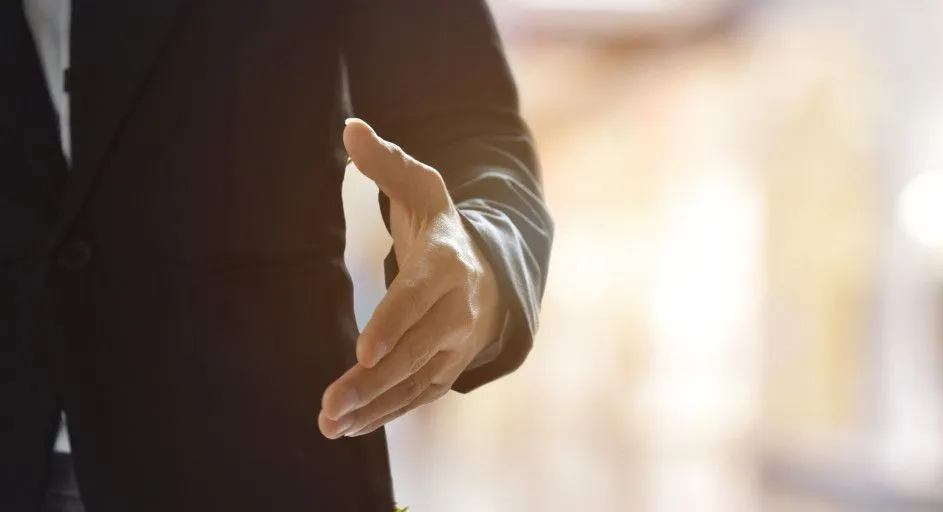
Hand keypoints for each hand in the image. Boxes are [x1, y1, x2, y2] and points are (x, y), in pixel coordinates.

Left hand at [318, 119, 502, 437]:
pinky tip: (352, 427)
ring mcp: (456, 344)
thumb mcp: (422, 188)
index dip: (394, 323)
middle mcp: (458, 310)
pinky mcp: (448, 367)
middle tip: (331, 405)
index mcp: (449, 264)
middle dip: (374, 380)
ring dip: (375, 406)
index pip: (419, 297)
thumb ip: (386, 162)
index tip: (364, 350)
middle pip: (416, 349)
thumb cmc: (443, 228)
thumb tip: (350, 128)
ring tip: (331, 424)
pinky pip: (419, 394)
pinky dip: (388, 412)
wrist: (489, 273)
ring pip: (416, 380)